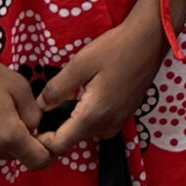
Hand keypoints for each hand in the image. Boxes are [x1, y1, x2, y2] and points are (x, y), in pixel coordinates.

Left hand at [35, 16, 163, 157]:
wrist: (150, 39)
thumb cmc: (115, 48)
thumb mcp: (79, 64)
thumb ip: (56, 89)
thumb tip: (39, 107)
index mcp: (92, 116)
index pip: (58, 145)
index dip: (41, 139)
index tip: (34, 122)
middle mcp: (106, 126)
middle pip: (71, 140)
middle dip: (56, 127)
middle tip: (50, 102)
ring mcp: (118, 122)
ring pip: (85, 133)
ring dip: (73, 121)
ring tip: (69, 95)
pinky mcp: (124, 115)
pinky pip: (98, 125)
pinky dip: (88, 116)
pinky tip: (88, 93)